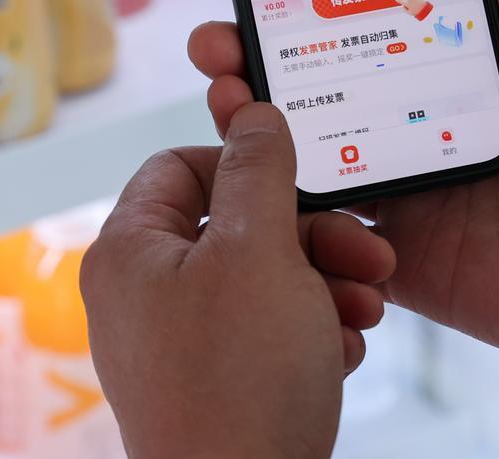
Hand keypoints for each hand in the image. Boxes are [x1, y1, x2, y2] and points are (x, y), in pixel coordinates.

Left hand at [82, 103, 397, 458]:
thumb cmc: (238, 381)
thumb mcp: (257, 250)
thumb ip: (259, 171)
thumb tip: (253, 112)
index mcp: (129, 250)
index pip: (181, 167)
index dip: (248, 164)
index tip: (306, 183)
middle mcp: (142, 294)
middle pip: (234, 225)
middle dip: (312, 235)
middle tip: (370, 253)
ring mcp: (175, 345)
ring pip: (260, 279)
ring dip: (325, 283)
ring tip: (369, 309)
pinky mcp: (212, 386)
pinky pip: (265, 333)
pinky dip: (310, 331)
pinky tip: (345, 349)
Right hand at [189, 0, 498, 384]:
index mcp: (474, 58)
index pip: (377, 7)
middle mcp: (435, 117)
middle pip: (328, 78)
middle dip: (263, 56)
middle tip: (220, 41)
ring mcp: (421, 189)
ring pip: (316, 153)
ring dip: (261, 129)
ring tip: (225, 101)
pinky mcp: (414, 259)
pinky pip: (336, 237)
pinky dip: (293, 216)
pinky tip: (259, 191)